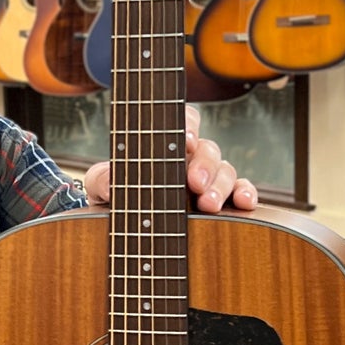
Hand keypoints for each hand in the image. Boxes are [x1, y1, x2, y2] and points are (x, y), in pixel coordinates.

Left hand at [82, 105, 258, 212]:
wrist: (121, 223)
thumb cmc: (113, 194)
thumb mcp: (98, 185)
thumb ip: (101, 178)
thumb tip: (111, 181)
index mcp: (165, 142)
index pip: (184, 121)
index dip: (189, 126)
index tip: (187, 141)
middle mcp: (191, 157)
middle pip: (209, 149)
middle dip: (204, 165)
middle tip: (195, 183)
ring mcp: (208, 179)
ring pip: (226, 171)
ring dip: (221, 185)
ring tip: (208, 204)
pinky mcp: (221, 200)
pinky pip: (242, 191)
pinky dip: (246, 194)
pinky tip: (243, 203)